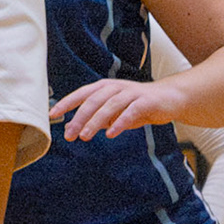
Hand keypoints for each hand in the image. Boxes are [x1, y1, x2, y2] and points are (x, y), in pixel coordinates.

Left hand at [51, 77, 187, 140]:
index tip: (53, 115)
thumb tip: (75, 129)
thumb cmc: (138, 105)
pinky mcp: (145, 101)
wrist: (170, 98)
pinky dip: (119, 122)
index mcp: (105, 87)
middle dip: (79, 118)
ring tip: (84, 136)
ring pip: (109, 106)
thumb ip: (98, 118)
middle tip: (69, 134)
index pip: (81, 94)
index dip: (66, 103)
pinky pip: (130, 112)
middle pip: (92, 101)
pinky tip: (111, 134)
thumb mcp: (115, 112)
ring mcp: (130, 93)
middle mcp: (115, 87)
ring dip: (95, 121)